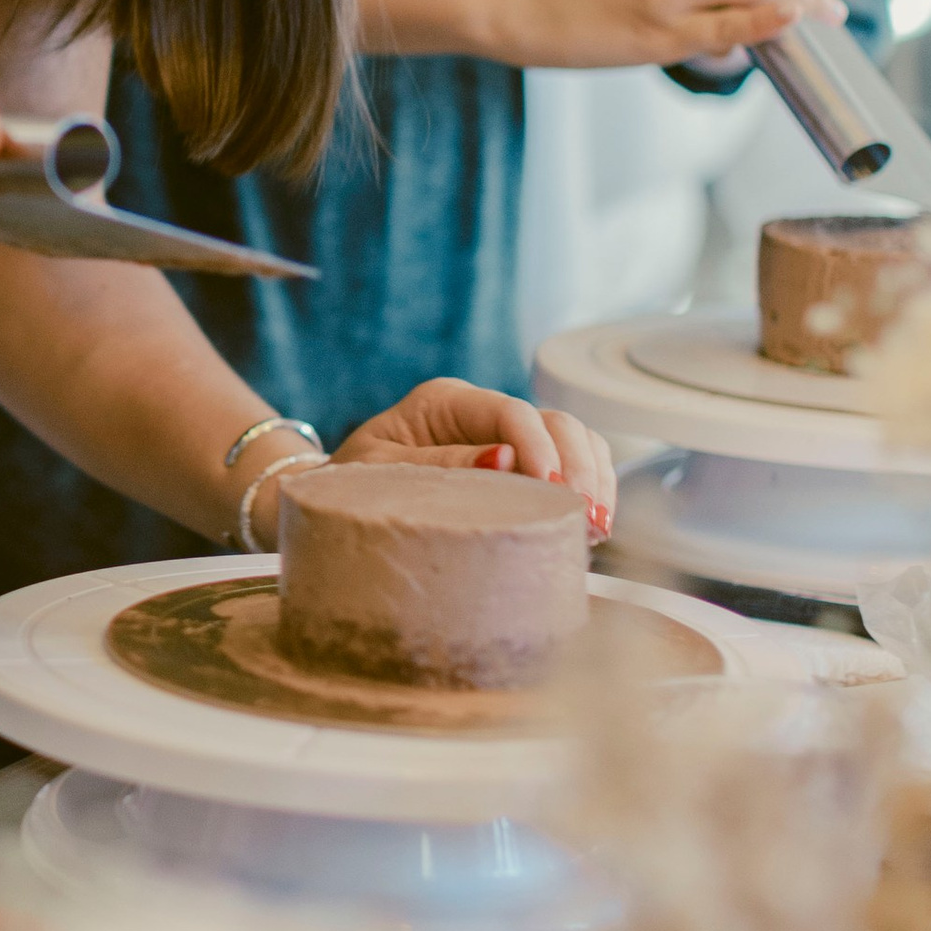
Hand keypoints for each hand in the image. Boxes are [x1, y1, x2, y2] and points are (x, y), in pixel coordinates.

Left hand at [325, 380, 614, 540]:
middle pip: (555, 421)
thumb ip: (437, 465)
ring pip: (574, 439)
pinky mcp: (520, 465)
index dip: (540, 449)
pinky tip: (590, 527)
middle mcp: (481, 412)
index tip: (553, 493)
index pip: (510, 412)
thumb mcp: (377, 474)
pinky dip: (589, 489)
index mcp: (443, 401)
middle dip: (579, 467)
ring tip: (595, 528)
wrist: (335, 500)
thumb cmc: (347, 484)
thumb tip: (504, 459)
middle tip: (588, 520)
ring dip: (594, 479)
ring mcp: (505, 436)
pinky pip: (572, 464)